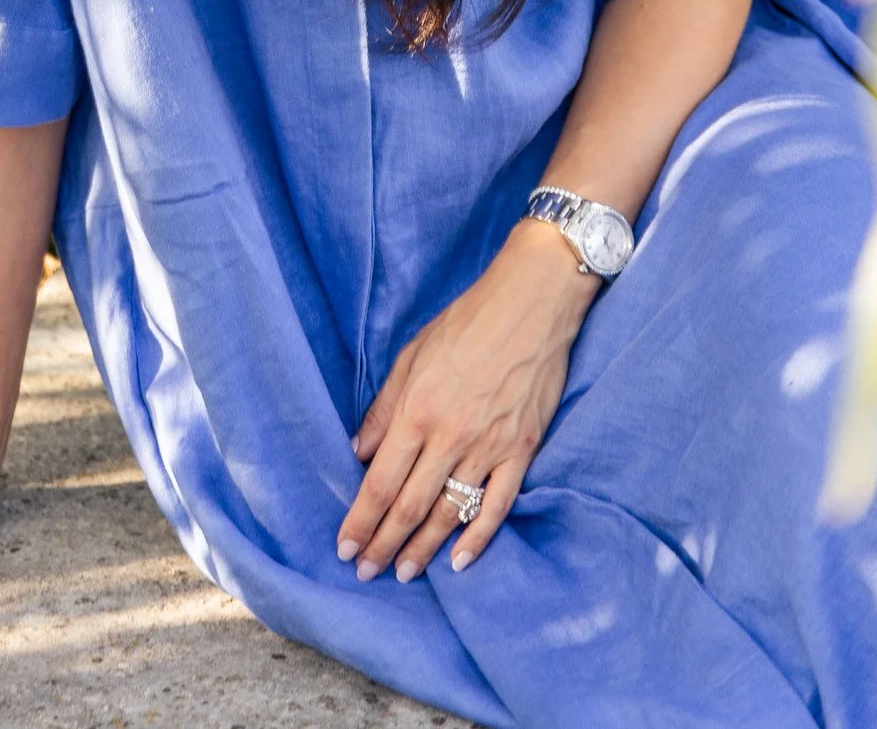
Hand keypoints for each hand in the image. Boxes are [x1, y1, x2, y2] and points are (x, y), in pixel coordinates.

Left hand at [337, 220, 595, 583]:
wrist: (532, 303)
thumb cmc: (467, 322)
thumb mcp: (411, 354)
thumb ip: (385, 407)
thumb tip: (360, 454)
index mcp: (417, 410)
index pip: (379, 482)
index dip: (360, 521)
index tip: (345, 548)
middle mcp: (450, 435)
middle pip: (409, 506)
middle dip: (383, 545)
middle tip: (365, 573)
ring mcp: (489, 447)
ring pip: (449, 513)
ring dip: (422, 550)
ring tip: (403, 574)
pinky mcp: (522, 450)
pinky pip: (497, 506)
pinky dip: (477, 539)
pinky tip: (458, 562)